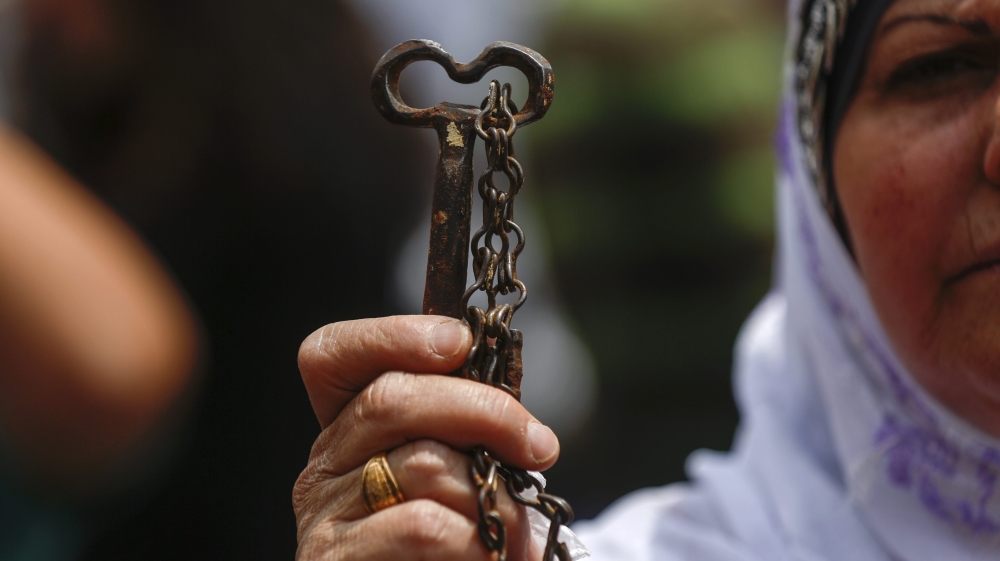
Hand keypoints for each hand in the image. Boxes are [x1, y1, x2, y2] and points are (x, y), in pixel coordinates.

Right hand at [293, 315, 560, 559]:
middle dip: (482, 409)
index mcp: (348, 427)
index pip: (334, 354)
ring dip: (491, 493)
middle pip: (391, 399)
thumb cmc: (456, 542)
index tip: (460, 341)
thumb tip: (508, 390)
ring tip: (520, 529)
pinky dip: (474, 538)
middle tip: (539, 445)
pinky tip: (490, 556)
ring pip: (421, 463)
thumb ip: (463, 426)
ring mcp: (324, 514)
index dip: (393, 336)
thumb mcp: (458, 469)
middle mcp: (324, 463)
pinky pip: (422, 525)